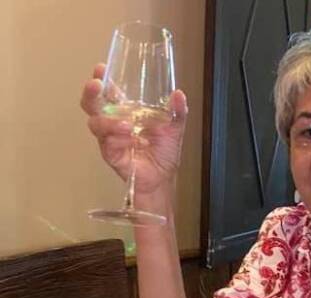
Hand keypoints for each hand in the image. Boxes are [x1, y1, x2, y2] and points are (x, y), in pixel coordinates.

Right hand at [80, 64, 187, 194]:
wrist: (163, 177)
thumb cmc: (164, 152)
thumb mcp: (174, 127)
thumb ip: (177, 111)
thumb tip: (179, 93)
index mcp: (126, 111)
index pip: (109, 92)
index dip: (103, 79)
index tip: (102, 67)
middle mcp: (113, 122)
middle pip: (92, 104)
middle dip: (91, 93)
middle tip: (96, 85)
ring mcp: (109, 138)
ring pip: (96, 123)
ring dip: (109, 121)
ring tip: (127, 125)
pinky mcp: (110, 153)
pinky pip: (107, 143)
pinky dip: (117, 139)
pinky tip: (129, 139)